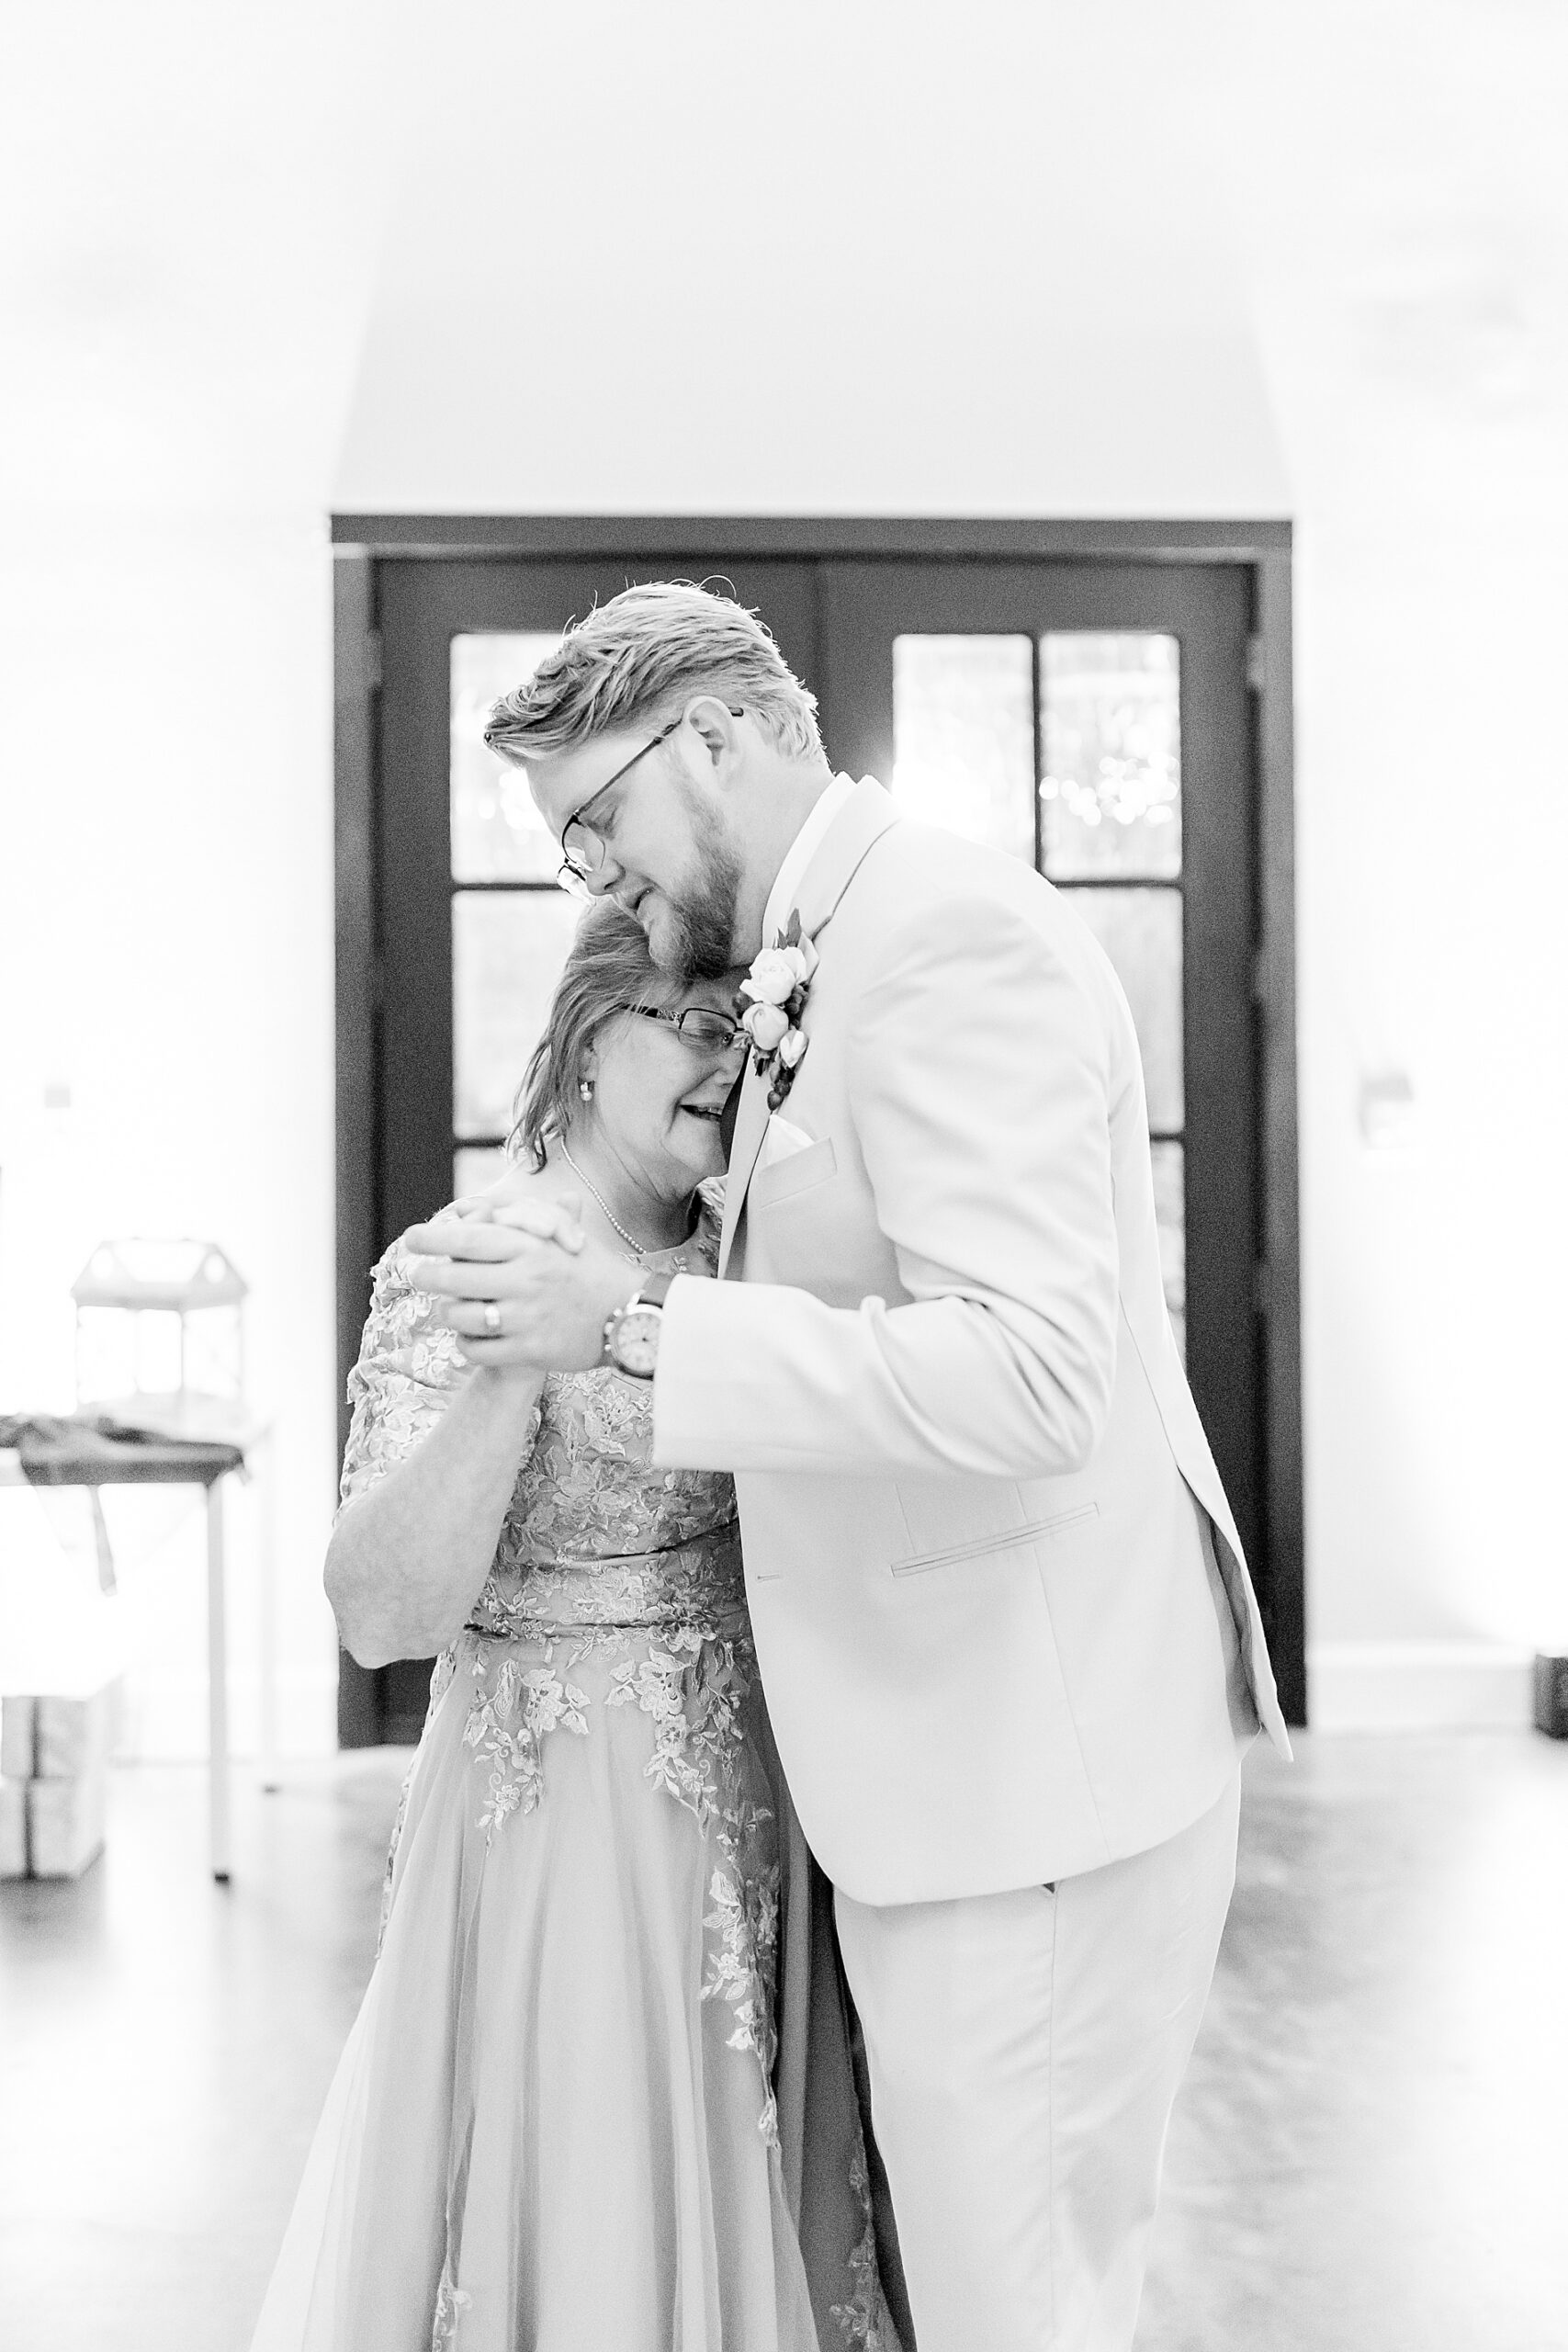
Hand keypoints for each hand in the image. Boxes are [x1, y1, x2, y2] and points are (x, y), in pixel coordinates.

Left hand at [405, 1195, 641, 1373]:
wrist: (631, 1314)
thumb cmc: (592, 1272)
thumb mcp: (564, 1237)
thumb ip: (523, 1222)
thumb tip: (483, 1207)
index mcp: (531, 1246)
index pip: (469, 1238)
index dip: (433, 1238)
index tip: (412, 1238)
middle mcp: (525, 1279)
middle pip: (454, 1277)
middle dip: (427, 1276)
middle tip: (417, 1275)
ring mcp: (526, 1317)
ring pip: (461, 1316)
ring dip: (448, 1314)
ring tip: (449, 1310)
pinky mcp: (529, 1350)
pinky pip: (478, 1350)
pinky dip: (466, 1345)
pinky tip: (469, 1338)